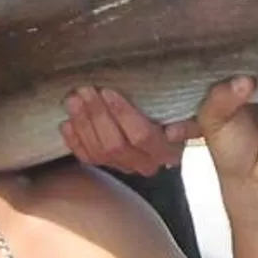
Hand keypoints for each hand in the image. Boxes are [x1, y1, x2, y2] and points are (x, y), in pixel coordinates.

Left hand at [61, 87, 188, 175]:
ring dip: (82, 124)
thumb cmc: (179, 116)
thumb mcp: (191, 116)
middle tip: (85, 90)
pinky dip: (74, 141)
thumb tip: (173, 132)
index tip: (108, 91)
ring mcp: (124, 167)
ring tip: (73, 99)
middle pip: (115, 144)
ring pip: (98, 151)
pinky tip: (67, 122)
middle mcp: (145, 164)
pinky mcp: (107, 167)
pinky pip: (87, 158)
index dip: (122, 114)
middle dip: (96, 115)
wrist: (168, 134)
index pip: (141, 136)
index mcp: (166, 151)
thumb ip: (188, 123)